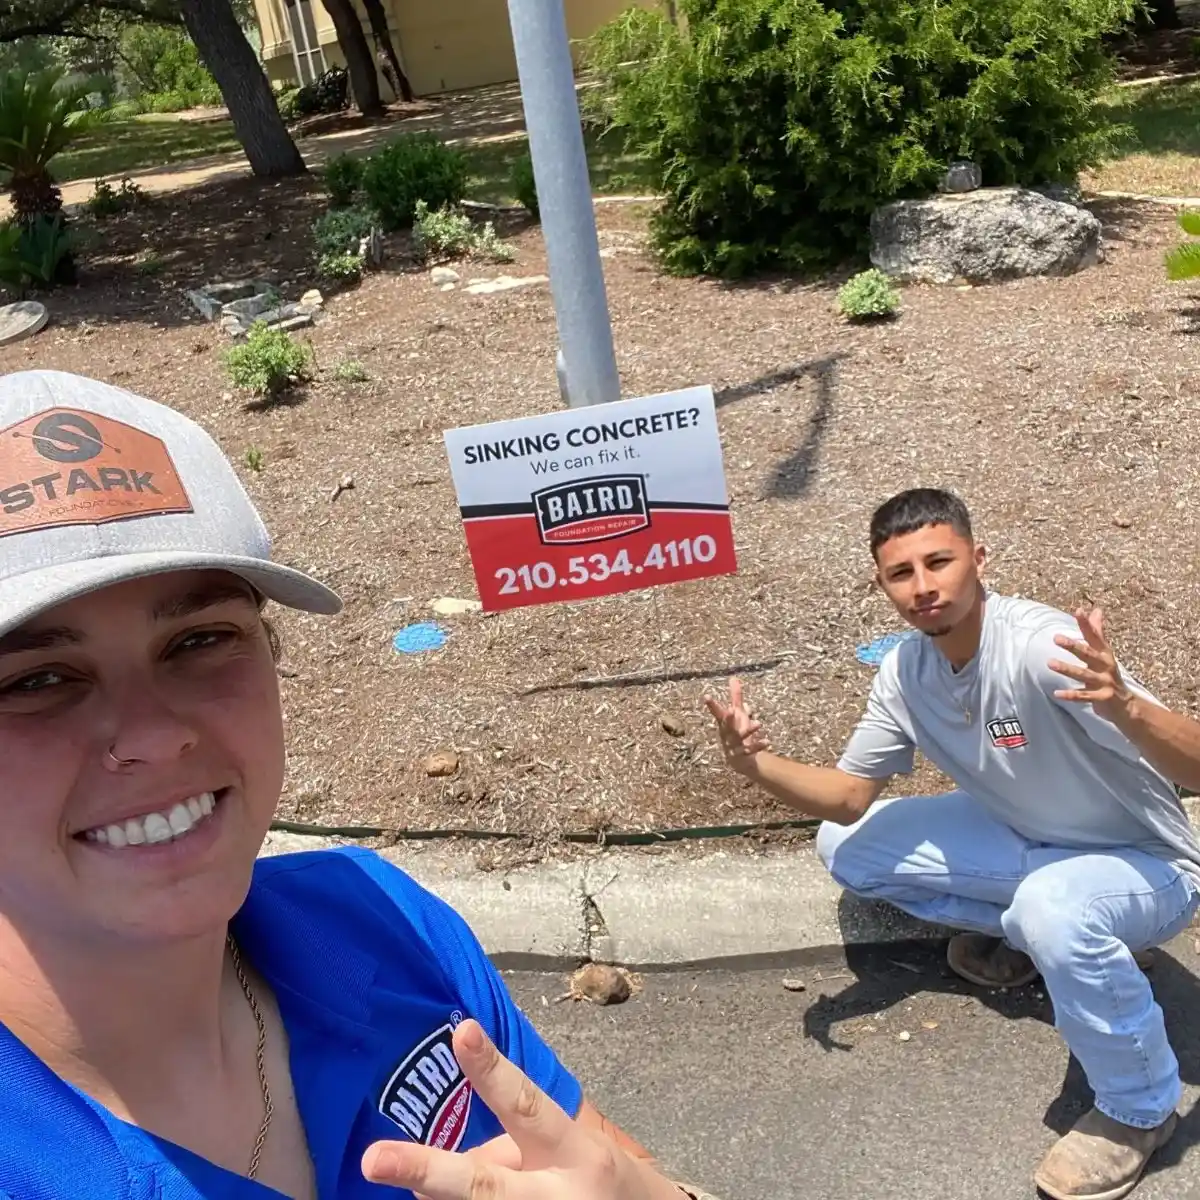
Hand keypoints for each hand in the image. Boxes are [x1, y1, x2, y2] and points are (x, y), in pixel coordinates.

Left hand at [361, 1020, 680, 1199]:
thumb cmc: (601, 1184)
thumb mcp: (570, 1154)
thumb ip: (506, 1153)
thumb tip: (427, 1181)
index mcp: (578, 1153)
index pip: (527, 1104)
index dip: (492, 1071)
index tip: (461, 1031)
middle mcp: (562, 1196)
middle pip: (487, 1188)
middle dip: (429, 1173)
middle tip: (373, 1159)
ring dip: (437, 1193)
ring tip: (414, 1172)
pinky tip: (436, 1195)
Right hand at [704, 677, 770, 771]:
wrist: (741, 761)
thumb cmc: (738, 733)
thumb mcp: (738, 714)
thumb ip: (736, 697)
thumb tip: (734, 678)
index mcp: (725, 724)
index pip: (717, 713)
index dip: (712, 705)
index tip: (706, 696)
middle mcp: (726, 734)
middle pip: (726, 726)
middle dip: (728, 719)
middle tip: (732, 711)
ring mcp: (733, 746)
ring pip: (739, 738)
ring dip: (748, 731)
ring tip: (759, 723)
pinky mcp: (742, 756)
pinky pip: (750, 750)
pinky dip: (758, 745)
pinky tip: (767, 741)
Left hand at [1048, 606, 1133, 722]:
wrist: (1127, 704)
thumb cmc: (1109, 674)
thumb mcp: (1104, 653)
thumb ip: (1097, 632)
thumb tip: (1097, 609)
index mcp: (1104, 654)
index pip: (1095, 636)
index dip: (1087, 624)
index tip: (1079, 611)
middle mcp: (1105, 666)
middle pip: (1089, 654)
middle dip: (1073, 646)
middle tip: (1056, 638)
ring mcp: (1105, 682)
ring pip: (1084, 675)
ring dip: (1067, 669)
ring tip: (1050, 663)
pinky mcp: (1102, 698)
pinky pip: (1084, 696)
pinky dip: (1071, 695)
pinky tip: (1057, 693)